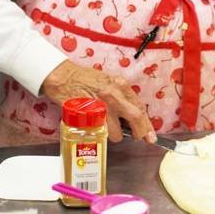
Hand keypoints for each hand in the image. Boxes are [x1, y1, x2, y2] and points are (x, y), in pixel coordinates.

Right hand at [42, 60, 156, 144]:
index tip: (150, 135)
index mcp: (120, 85)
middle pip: (135, 118)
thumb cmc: (86, 80)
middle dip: (140, 132)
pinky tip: (96, 127)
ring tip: (108, 128)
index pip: (139, 107)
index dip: (147, 124)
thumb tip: (134, 115)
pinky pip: (100, 132)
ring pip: (116, 132)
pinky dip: (100, 134)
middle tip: (138, 137)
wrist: (63, 76)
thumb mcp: (109, 82)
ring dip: (115, 135)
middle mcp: (113, 94)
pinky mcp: (88, 115)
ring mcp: (101, 106)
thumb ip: (122, 96)